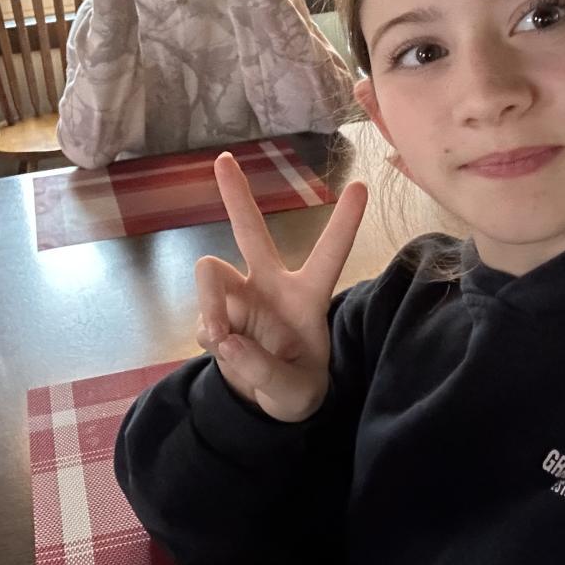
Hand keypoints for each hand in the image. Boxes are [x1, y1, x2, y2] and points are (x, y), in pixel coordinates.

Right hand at [196, 153, 367, 422]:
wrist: (261, 405)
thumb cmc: (295, 389)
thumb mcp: (295, 394)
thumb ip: (265, 371)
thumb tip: (226, 341)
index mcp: (307, 296)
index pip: (330, 255)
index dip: (344, 223)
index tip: (362, 184)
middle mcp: (270, 285)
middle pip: (250, 232)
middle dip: (236, 196)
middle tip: (223, 159)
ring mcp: (238, 296)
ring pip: (210, 272)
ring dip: (209, 305)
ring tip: (221, 340)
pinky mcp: (214, 314)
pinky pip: (203, 318)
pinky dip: (209, 337)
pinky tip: (224, 354)